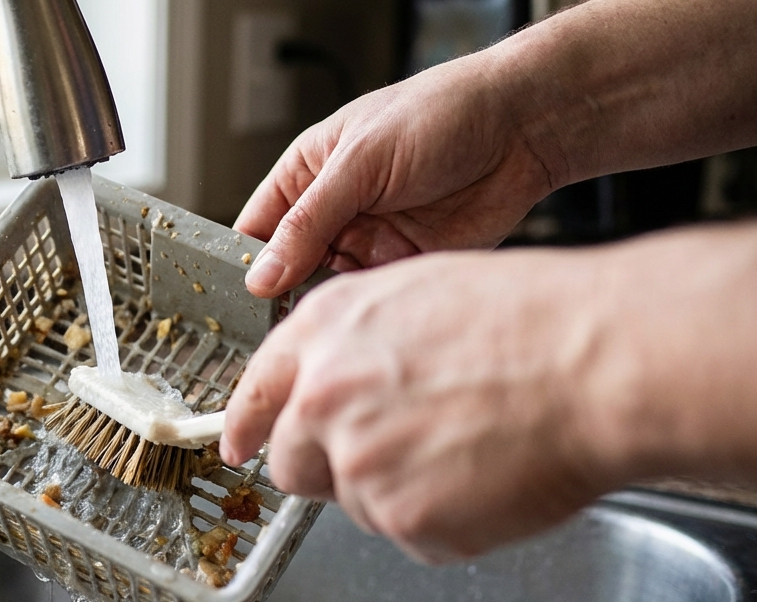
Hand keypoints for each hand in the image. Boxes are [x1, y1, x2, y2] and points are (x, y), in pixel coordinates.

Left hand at [220, 249, 621, 562]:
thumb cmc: (536, 320)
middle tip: (397, 458)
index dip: (248, 426)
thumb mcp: (422, 295)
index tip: (239, 446)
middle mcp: (324, 396)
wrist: (598, 362)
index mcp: (325, 330)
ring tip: (473, 448)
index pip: (258, 392)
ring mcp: (358, 461)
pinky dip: (449, 523)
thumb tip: (341, 381)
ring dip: (404, 492)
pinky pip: (413, 535)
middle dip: (332, 469)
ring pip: (360, 504)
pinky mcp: (400, 517)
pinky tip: (491, 477)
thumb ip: (360, 345)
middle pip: (293, 464)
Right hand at [235, 54, 559, 298]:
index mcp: (307, 175)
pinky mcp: (404, 269)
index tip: (233, 301)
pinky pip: (372, 303)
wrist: (522, 129)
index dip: (242, 266)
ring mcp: (368, 243)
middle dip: (277, 299)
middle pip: (287, 270)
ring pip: (326, 293)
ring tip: (309, 331)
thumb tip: (262, 273)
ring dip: (321, 312)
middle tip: (265, 329)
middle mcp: (333, 213)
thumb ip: (309, 221)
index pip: (256, 230)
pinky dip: (363, 317)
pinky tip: (355, 327)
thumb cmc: (440, 115)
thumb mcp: (359, 162)